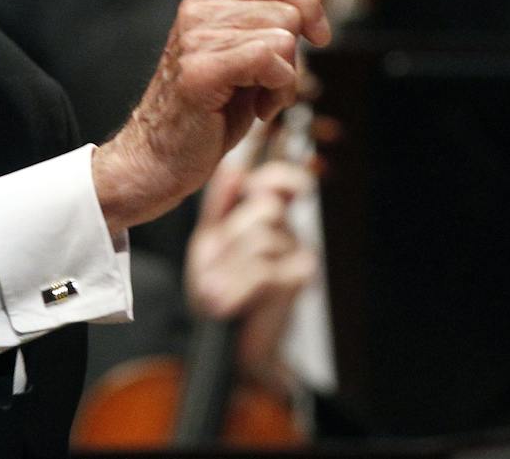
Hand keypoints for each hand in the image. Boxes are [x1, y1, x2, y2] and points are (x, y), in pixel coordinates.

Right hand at [91, 0, 329, 233]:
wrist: (162, 157)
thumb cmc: (209, 111)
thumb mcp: (249, 57)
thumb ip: (273, 20)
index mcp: (209, 1)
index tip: (319, 35)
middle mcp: (199, 12)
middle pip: (287, 13)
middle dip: (294, 56)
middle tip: (268, 86)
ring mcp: (196, 39)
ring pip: (283, 39)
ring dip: (285, 80)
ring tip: (258, 99)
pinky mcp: (201, 70)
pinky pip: (268, 60)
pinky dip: (278, 90)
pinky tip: (259, 109)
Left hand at [185, 158, 316, 392]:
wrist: (226, 341)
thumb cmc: (217, 289)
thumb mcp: (209, 242)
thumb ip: (219, 204)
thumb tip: (235, 167)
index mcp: (263, 216)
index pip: (279, 180)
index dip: (278, 173)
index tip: (257, 180)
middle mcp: (286, 230)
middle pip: (265, 207)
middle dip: (230, 238)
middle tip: (211, 269)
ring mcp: (298, 254)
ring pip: (262, 240)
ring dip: (228, 269)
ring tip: (215, 291)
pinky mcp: (301, 281)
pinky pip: (264, 270)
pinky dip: (237, 288)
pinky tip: (226, 303)